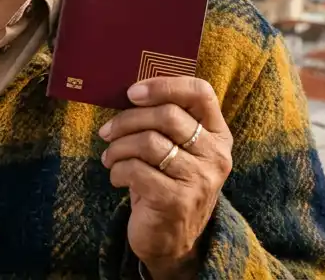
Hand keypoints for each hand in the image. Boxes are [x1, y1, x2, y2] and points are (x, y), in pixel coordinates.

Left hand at [98, 76, 232, 279]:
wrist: (171, 240)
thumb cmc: (166, 183)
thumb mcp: (176, 150)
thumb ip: (164, 121)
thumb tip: (128, 91)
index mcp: (218, 134)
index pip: (201, 92)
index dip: (164, 85)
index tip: (132, 92)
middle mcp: (215, 155)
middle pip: (167, 115)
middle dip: (127, 120)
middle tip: (106, 131)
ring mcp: (200, 179)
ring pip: (148, 142)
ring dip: (118, 148)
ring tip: (110, 158)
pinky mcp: (177, 200)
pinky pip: (136, 170)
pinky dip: (118, 170)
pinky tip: (118, 178)